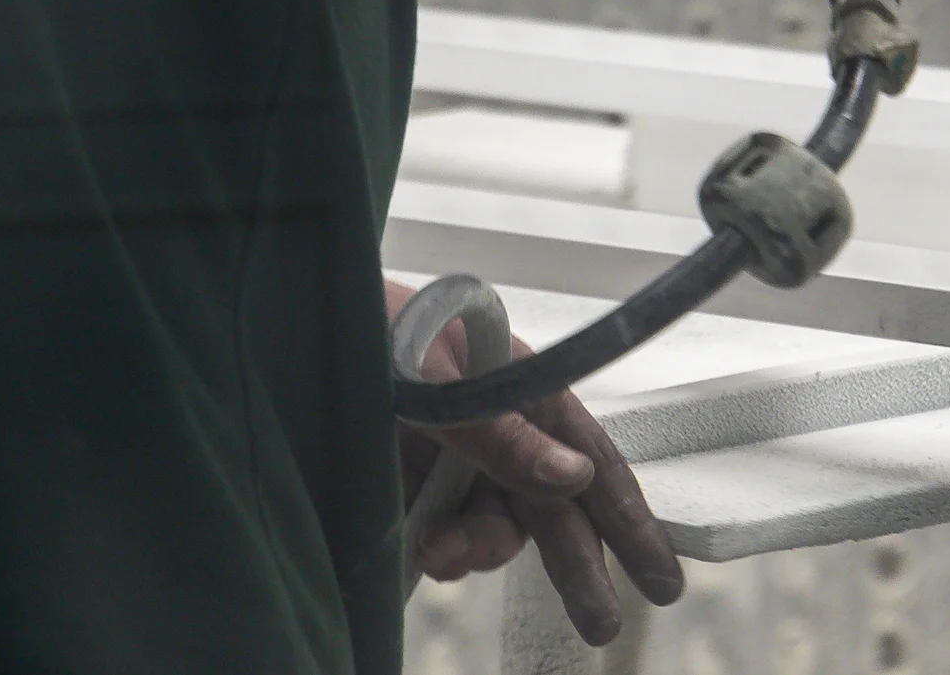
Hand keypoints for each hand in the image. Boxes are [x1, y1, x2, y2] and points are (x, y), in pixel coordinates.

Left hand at [387, 281, 683, 645]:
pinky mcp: (412, 485)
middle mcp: (494, 422)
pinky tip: (424, 550)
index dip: (626, 515)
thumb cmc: (367, 326)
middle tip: (598, 624)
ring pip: (494, 528)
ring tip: (441, 553)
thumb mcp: (430, 372)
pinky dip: (442, 551)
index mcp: (516, 380)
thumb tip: (573, 476)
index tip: (662, 576)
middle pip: (550, 504)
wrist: (287, 331)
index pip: (587, 454)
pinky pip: (446, 536)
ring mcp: (452, 456)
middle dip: (576, 564)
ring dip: (477, 551)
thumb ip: (498, 430)